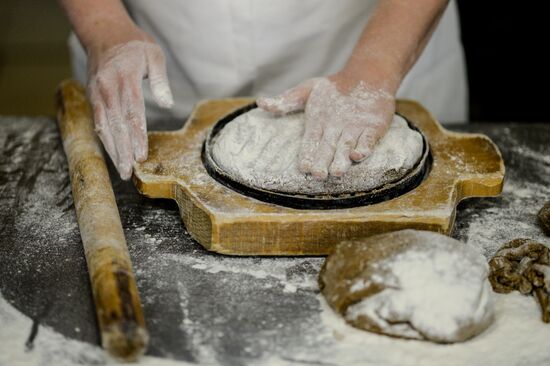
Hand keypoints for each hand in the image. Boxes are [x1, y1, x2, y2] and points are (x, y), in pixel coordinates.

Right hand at [87, 30, 172, 179]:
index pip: (132, 114)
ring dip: (112, 150)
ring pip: (104, 126)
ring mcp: (97, 93)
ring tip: (120, 169)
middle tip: (128, 172)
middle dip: (122, 151)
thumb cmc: (133, 44)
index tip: (141, 155)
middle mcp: (107, 89)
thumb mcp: (153, 54)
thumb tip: (167, 103)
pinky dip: (104, 139)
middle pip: (115, 125)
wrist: (104, 32)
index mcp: (124, 79)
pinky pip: (98, 121)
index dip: (136, 137)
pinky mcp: (92, 96)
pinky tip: (112, 154)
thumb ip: (160, 79)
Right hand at [257, 73, 394, 179]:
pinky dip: (363, 148)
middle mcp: (335, 134)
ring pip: (346, 150)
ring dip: (342, 161)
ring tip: (337, 172)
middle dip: (323, 163)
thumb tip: (260, 102)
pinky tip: (357, 155)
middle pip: (327, 151)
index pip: (310, 144)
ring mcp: (354, 133)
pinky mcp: (373, 131)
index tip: (304, 167)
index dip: (308, 156)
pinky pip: (368, 141)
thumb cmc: (333, 87)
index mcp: (318, 128)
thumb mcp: (308, 90)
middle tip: (319, 175)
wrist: (365, 77)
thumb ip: (287, 100)